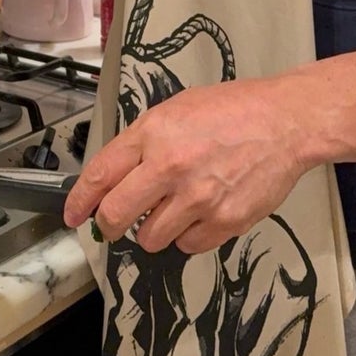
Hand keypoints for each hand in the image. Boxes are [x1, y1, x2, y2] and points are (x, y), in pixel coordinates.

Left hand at [63, 76, 307, 254]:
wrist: (283, 122)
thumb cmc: (230, 109)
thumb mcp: (175, 110)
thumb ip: (143, 142)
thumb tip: (115, 177)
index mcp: (153, 134)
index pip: (100, 175)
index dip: (79, 201)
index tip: (72, 215)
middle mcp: (170, 168)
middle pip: (116, 215)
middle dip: (109, 224)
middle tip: (115, 224)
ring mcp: (198, 199)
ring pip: (150, 238)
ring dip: (153, 230)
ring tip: (172, 208)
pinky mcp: (224, 223)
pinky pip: (188, 246)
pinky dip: (188, 236)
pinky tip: (200, 212)